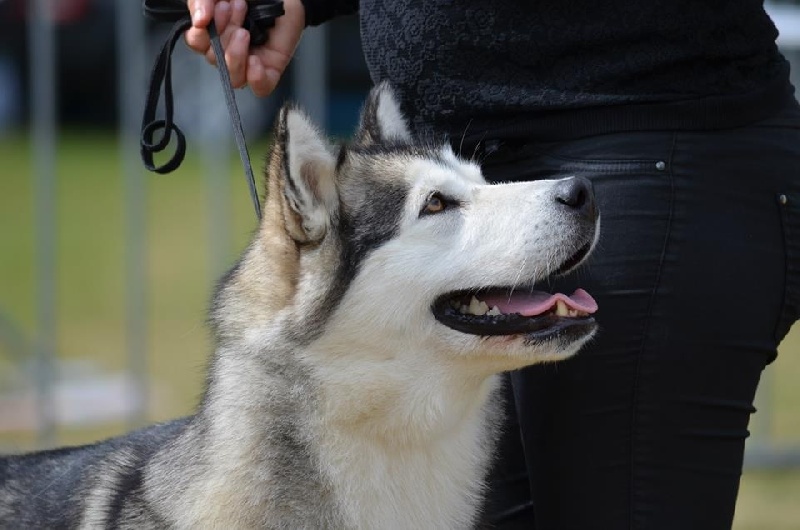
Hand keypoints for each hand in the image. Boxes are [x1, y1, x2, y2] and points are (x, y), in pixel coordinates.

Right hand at [185, 0, 304, 96]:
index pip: (196, 43)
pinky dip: (255, 78)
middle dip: (223, 32)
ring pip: (233, 78)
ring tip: (245, 31)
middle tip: (238, 7)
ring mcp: (250, 64)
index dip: (199, 33)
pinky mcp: (270, 71)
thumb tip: (199, 21)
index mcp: (213, 34)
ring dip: (234, 54)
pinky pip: (260, 88)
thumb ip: (202, 1)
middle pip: (214, 59)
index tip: (215, 8)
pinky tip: (255, 61)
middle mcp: (228, 52)